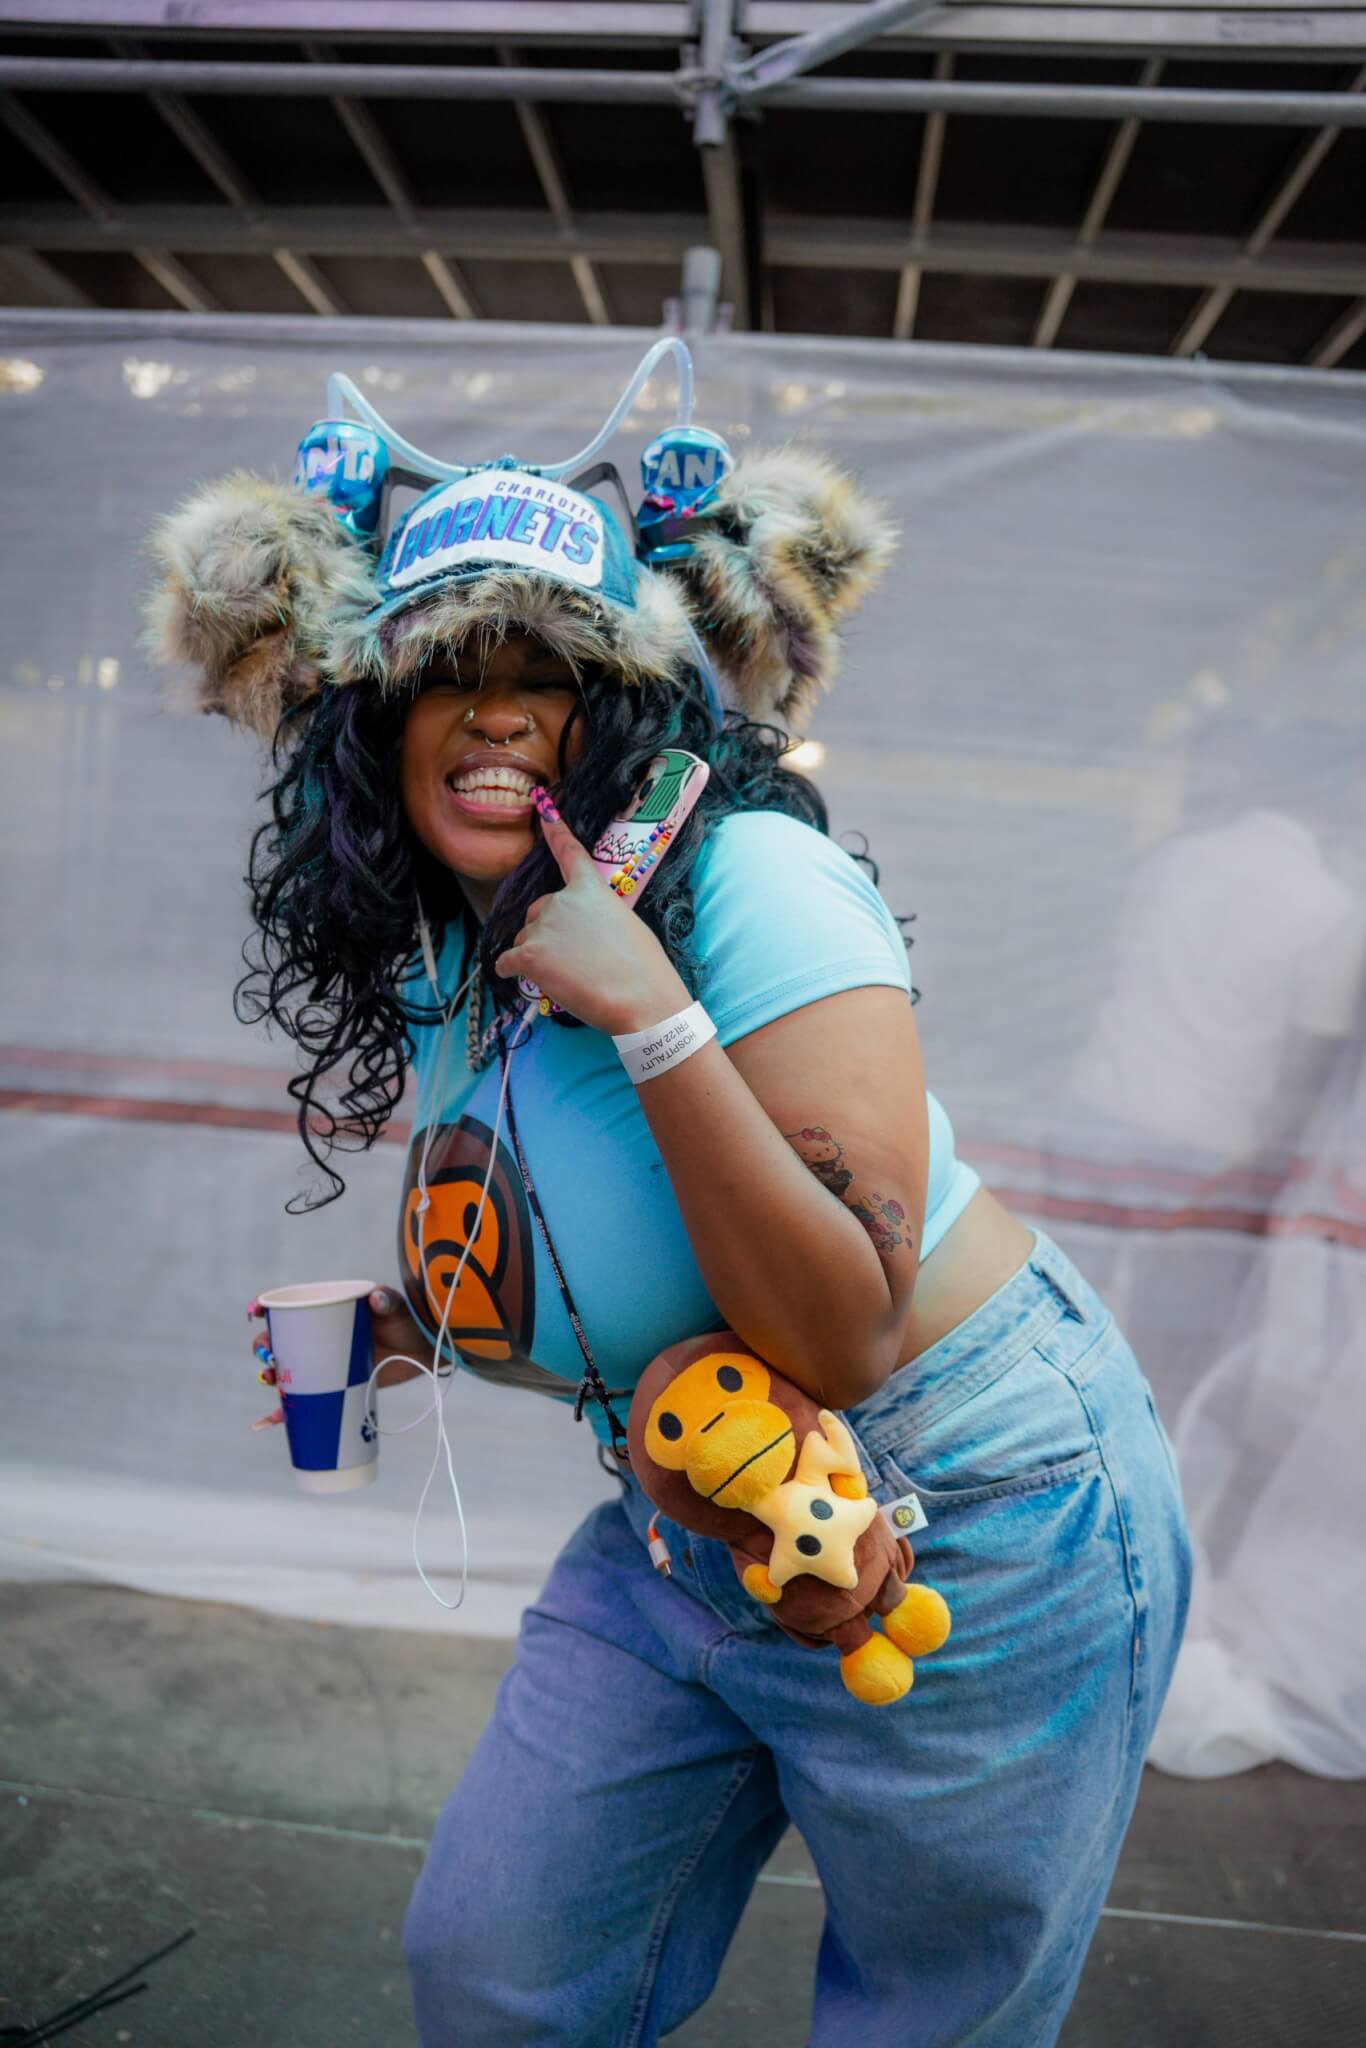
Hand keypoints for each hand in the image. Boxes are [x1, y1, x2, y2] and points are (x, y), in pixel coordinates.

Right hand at [246, 1285, 428, 1431]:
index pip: (287, 1308)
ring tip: (271, 1380)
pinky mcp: (328, 1389)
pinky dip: (280, 1414)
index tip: (255, 1312)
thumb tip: (376, 1298)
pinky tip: (264, 1423)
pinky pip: (299, 1403)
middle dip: (263, 1347)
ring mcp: (320, 1365)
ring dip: (269, 1376)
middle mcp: (315, 1338)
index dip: (265, 1308)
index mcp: (324, 1312)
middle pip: (277, 1342)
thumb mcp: (395, 1309)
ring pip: (283, 1372)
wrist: (420, 1353)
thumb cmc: (404, 1324)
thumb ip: (387, 1300)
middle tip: (269, 1355)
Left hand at [493, 798, 689, 1037]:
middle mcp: (561, 900)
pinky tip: (532, 981)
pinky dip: (513, 972)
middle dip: (549, 933)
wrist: (642, 999)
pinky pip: (506, 962)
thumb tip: (581, 934)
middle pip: (539, 912)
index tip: (542, 809)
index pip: (569, 852)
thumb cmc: (644, 968)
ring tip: (568, 976)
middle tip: (576, 960)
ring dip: (536, 955)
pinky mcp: (528, 954)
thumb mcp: (626, 925)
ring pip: (523, 938)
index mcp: (591, 888)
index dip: (554, 830)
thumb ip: (597, 916)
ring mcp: (542, 926)